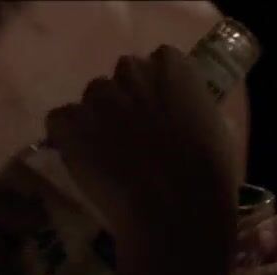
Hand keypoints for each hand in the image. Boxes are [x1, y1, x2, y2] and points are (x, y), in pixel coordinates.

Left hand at [45, 45, 237, 248]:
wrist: (176, 210)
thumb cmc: (208, 176)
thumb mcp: (216, 129)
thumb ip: (191, 108)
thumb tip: (180, 113)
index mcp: (173, 67)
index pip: (159, 63)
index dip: (155, 92)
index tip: (159, 116)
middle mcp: (132, 71)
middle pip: (121, 79)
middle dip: (124, 103)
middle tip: (133, 138)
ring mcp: (96, 96)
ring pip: (91, 101)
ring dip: (96, 120)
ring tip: (107, 156)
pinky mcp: (69, 122)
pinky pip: (61, 122)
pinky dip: (67, 138)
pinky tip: (85, 163)